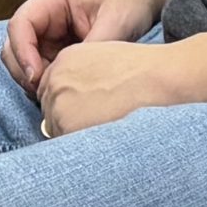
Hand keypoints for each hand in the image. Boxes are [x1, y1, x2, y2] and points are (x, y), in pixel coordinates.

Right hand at [1, 0, 166, 96]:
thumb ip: (93, 47)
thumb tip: (74, 76)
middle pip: (14, 47)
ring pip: (24, 63)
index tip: (37, 76)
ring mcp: (49, 37)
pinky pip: (42, 72)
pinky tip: (68, 92)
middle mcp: (44, 18)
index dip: (23, 52)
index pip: (20, 25)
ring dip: (35, 81)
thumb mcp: (115, 21)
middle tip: (47, 92)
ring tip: (59, 93)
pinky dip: (48, 85)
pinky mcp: (58, 53)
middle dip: (25, 71)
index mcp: (51, 1)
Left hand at [37, 40, 173, 137]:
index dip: (68, 103)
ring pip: (56, 128)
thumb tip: (79, 97)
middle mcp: (56, 80)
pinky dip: (81, 147)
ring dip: (73, 134)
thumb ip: (83, 74)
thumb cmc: (142, 71)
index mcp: (64, 60)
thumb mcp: (104, 58)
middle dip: (68, 119)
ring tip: (103, 133)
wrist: (155, 80)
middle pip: (50, 109)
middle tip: (95, 125)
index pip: (52, 89)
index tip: (83, 112)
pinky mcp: (66, 124)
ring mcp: (58, 102)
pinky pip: (65, 143)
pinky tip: (102, 140)